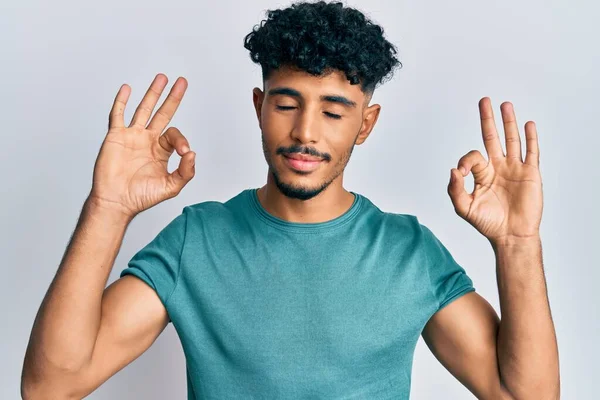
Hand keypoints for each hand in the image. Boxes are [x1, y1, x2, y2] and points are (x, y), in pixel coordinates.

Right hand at [88, 73, 195, 218]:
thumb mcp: (171, 187)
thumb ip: (185, 172)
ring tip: (162, 77)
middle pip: (162, 113)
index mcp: (161, 151)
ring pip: (143, 109)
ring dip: (152, 93)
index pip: (175, 135)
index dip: (181, 139)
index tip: (184, 151)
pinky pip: (118, 115)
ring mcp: (131, 136)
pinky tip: (127, 88)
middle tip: (182, 82)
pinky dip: (121, 101)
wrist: (116, 201)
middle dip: (172, 98)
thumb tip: (192, 153)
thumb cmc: (141, 196)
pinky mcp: (116, 136)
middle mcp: (147, 140)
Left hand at [447, 97, 542, 246]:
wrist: (510, 235)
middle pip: (492, 137)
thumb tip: (453, 169)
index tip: (463, 171)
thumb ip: (455, 189)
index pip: (473, 156)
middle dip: (488, 119)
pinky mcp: (530, 174)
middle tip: (484, 101)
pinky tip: (528, 124)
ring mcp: (515, 169)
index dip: (466, 160)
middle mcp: (498, 167)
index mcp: (482, 174)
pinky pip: (531, 152)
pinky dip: (530, 138)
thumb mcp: (464, 207)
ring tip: (505, 105)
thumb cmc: (487, 223)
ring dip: (508, 122)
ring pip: (512, 140)